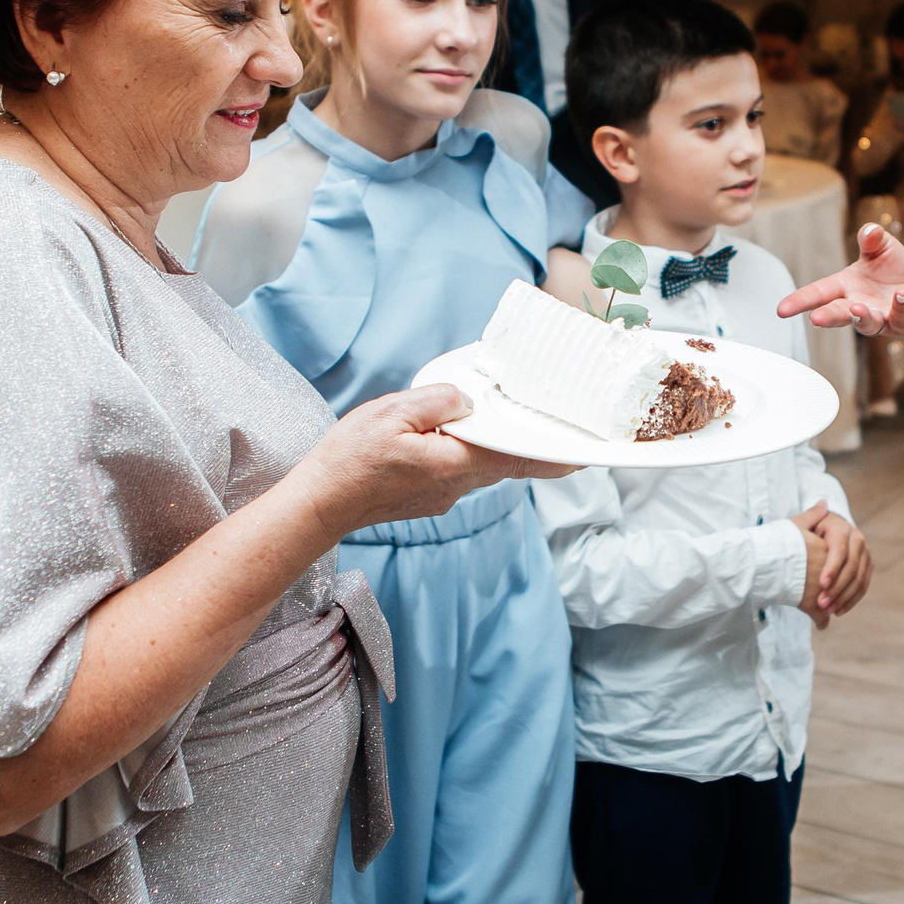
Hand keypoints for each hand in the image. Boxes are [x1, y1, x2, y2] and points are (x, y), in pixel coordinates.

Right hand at [302, 386, 574, 537]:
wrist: (319, 505)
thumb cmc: (350, 461)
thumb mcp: (393, 414)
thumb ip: (438, 402)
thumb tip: (467, 399)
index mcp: (455, 465)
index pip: (518, 459)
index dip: (554, 457)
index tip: (584, 454)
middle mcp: (456, 486)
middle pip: (504, 462)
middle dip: (525, 443)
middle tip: (548, 423)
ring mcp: (441, 496)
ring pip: (480, 466)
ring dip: (492, 445)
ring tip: (498, 419)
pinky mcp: (426, 497)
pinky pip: (458, 471)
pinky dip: (465, 452)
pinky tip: (452, 434)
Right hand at [777, 223, 903, 339]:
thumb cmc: (894, 272)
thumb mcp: (881, 248)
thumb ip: (872, 238)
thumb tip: (870, 230)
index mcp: (845, 287)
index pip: (818, 293)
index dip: (800, 301)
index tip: (781, 310)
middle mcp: (858, 306)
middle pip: (838, 313)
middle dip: (827, 316)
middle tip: (815, 319)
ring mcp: (880, 318)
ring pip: (867, 323)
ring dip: (861, 317)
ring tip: (857, 308)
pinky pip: (901, 318)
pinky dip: (900, 307)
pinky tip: (902, 295)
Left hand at [793, 502, 871, 625]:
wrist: (827, 532)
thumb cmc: (809, 529)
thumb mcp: (805, 523)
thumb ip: (810, 516)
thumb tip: (822, 504)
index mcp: (842, 528)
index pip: (840, 550)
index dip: (832, 568)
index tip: (820, 584)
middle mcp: (857, 540)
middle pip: (851, 567)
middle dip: (837, 588)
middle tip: (822, 605)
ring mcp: (865, 554)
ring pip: (859, 579)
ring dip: (844, 597)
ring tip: (828, 611)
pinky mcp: (867, 567)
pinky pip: (863, 586)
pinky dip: (852, 600)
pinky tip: (839, 610)